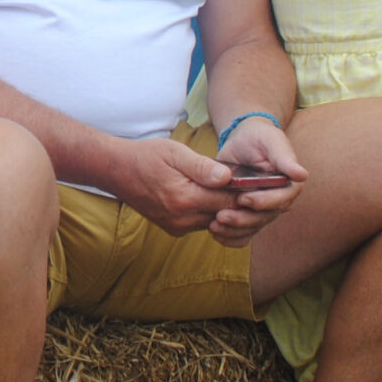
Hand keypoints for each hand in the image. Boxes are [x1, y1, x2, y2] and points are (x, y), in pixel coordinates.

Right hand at [117, 125, 302, 245]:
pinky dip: (212, 212)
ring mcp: (176, 227)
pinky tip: (218, 199)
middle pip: (225, 215)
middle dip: (242, 204)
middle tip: (263, 191)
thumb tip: (228, 177)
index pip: (228, 201)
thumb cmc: (146, 156)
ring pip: (215, 221)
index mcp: (184, 199)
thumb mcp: (175, 153)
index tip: (265, 184)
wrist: (115, 171)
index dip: (248, 193)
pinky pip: (202, 223)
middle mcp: (181, 219)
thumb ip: (203, 167)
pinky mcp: (173, 228)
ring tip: (244, 194)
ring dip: (227, 209)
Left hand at [207, 116, 306, 242]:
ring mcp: (262, 210)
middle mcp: (277, 201)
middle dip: (243, 220)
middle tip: (221, 216)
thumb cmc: (261, 138)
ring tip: (214, 226)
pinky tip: (216, 235)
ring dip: (234, 231)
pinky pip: (242, 233)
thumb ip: (284, 157)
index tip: (244, 199)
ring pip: (252, 228)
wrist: (244, 141)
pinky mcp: (247, 214)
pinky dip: (230, 237)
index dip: (263, 202)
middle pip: (264, 218)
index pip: (280, 200)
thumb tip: (302, 174)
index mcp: (288, 185)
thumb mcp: (271, 141)